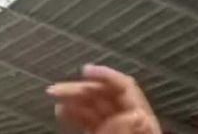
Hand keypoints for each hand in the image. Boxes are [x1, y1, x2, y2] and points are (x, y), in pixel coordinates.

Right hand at [47, 64, 161, 133]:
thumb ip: (127, 130)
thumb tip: (137, 114)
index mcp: (142, 117)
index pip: (124, 86)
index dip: (104, 74)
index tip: (83, 70)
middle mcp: (130, 119)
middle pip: (105, 95)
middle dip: (79, 89)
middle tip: (54, 89)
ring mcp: (117, 126)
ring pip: (94, 107)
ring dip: (73, 100)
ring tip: (55, 97)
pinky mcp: (104, 133)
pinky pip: (90, 120)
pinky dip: (74, 114)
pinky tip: (61, 111)